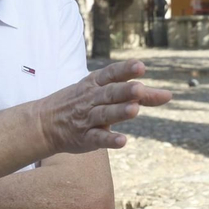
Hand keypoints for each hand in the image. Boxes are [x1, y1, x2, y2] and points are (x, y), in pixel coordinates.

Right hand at [37, 60, 172, 153]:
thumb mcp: (100, 91)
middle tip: (140, 88)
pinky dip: (109, 140)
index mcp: (95, 84)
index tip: (141, 66)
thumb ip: (134, 94)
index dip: (125, 70)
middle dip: (125, 91)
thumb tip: (165, 95)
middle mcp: (91, 100)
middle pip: (110, 94)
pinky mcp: (84, 138)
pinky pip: (97, 139)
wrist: (44, 123)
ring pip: (104, 114)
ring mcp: (87, 119)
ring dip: (119, 112)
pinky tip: (123, 141)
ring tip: (135, 109)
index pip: (111, 74)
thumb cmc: (80, 103)